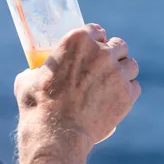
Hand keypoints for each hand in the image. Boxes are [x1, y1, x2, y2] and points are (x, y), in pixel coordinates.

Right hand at [14, 23, 140, 146]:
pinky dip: (128, 92)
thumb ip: (39, 69)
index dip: (97, 40)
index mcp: (78, 41)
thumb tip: (34, 72)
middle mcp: (102, 52)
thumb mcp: (29, 78)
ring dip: (124, 72)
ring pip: (131, 65)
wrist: (56, 132)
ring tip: (114, 83)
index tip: (95, 48)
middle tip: (106, 67)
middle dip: (114, 54)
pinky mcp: (127, 94)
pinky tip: (117, 99)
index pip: (97, 30)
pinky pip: (134, 86)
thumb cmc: (38, 105)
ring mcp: (117, 72)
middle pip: (119, 45)